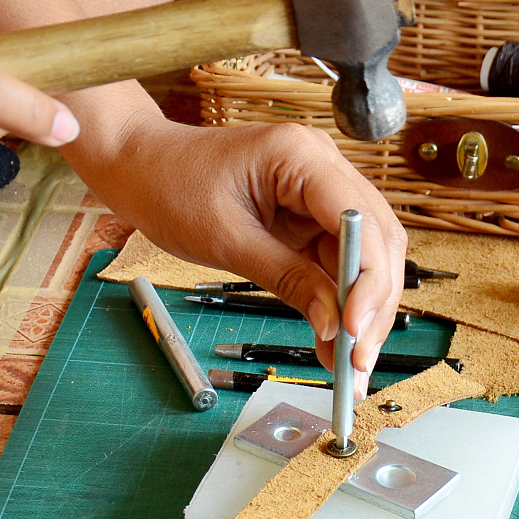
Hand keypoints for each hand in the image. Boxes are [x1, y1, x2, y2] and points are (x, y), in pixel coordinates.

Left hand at [75, 118, 407, 371]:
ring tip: (349, 363)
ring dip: (362, 310)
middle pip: (377, 240)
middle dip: (373, 304)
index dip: (367, 279)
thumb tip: (333, 324)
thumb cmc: (170, 186)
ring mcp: (319, 192)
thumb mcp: (225, 240)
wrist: (141, 166)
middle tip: (358, 361)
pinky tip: (335, 342)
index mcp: (301, 155)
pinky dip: (339, 302)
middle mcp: (322, 166)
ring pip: (365, 256)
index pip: (360, 220)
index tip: (354, 329)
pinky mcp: (309, 216)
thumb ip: (287, 279)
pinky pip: (337, 262)